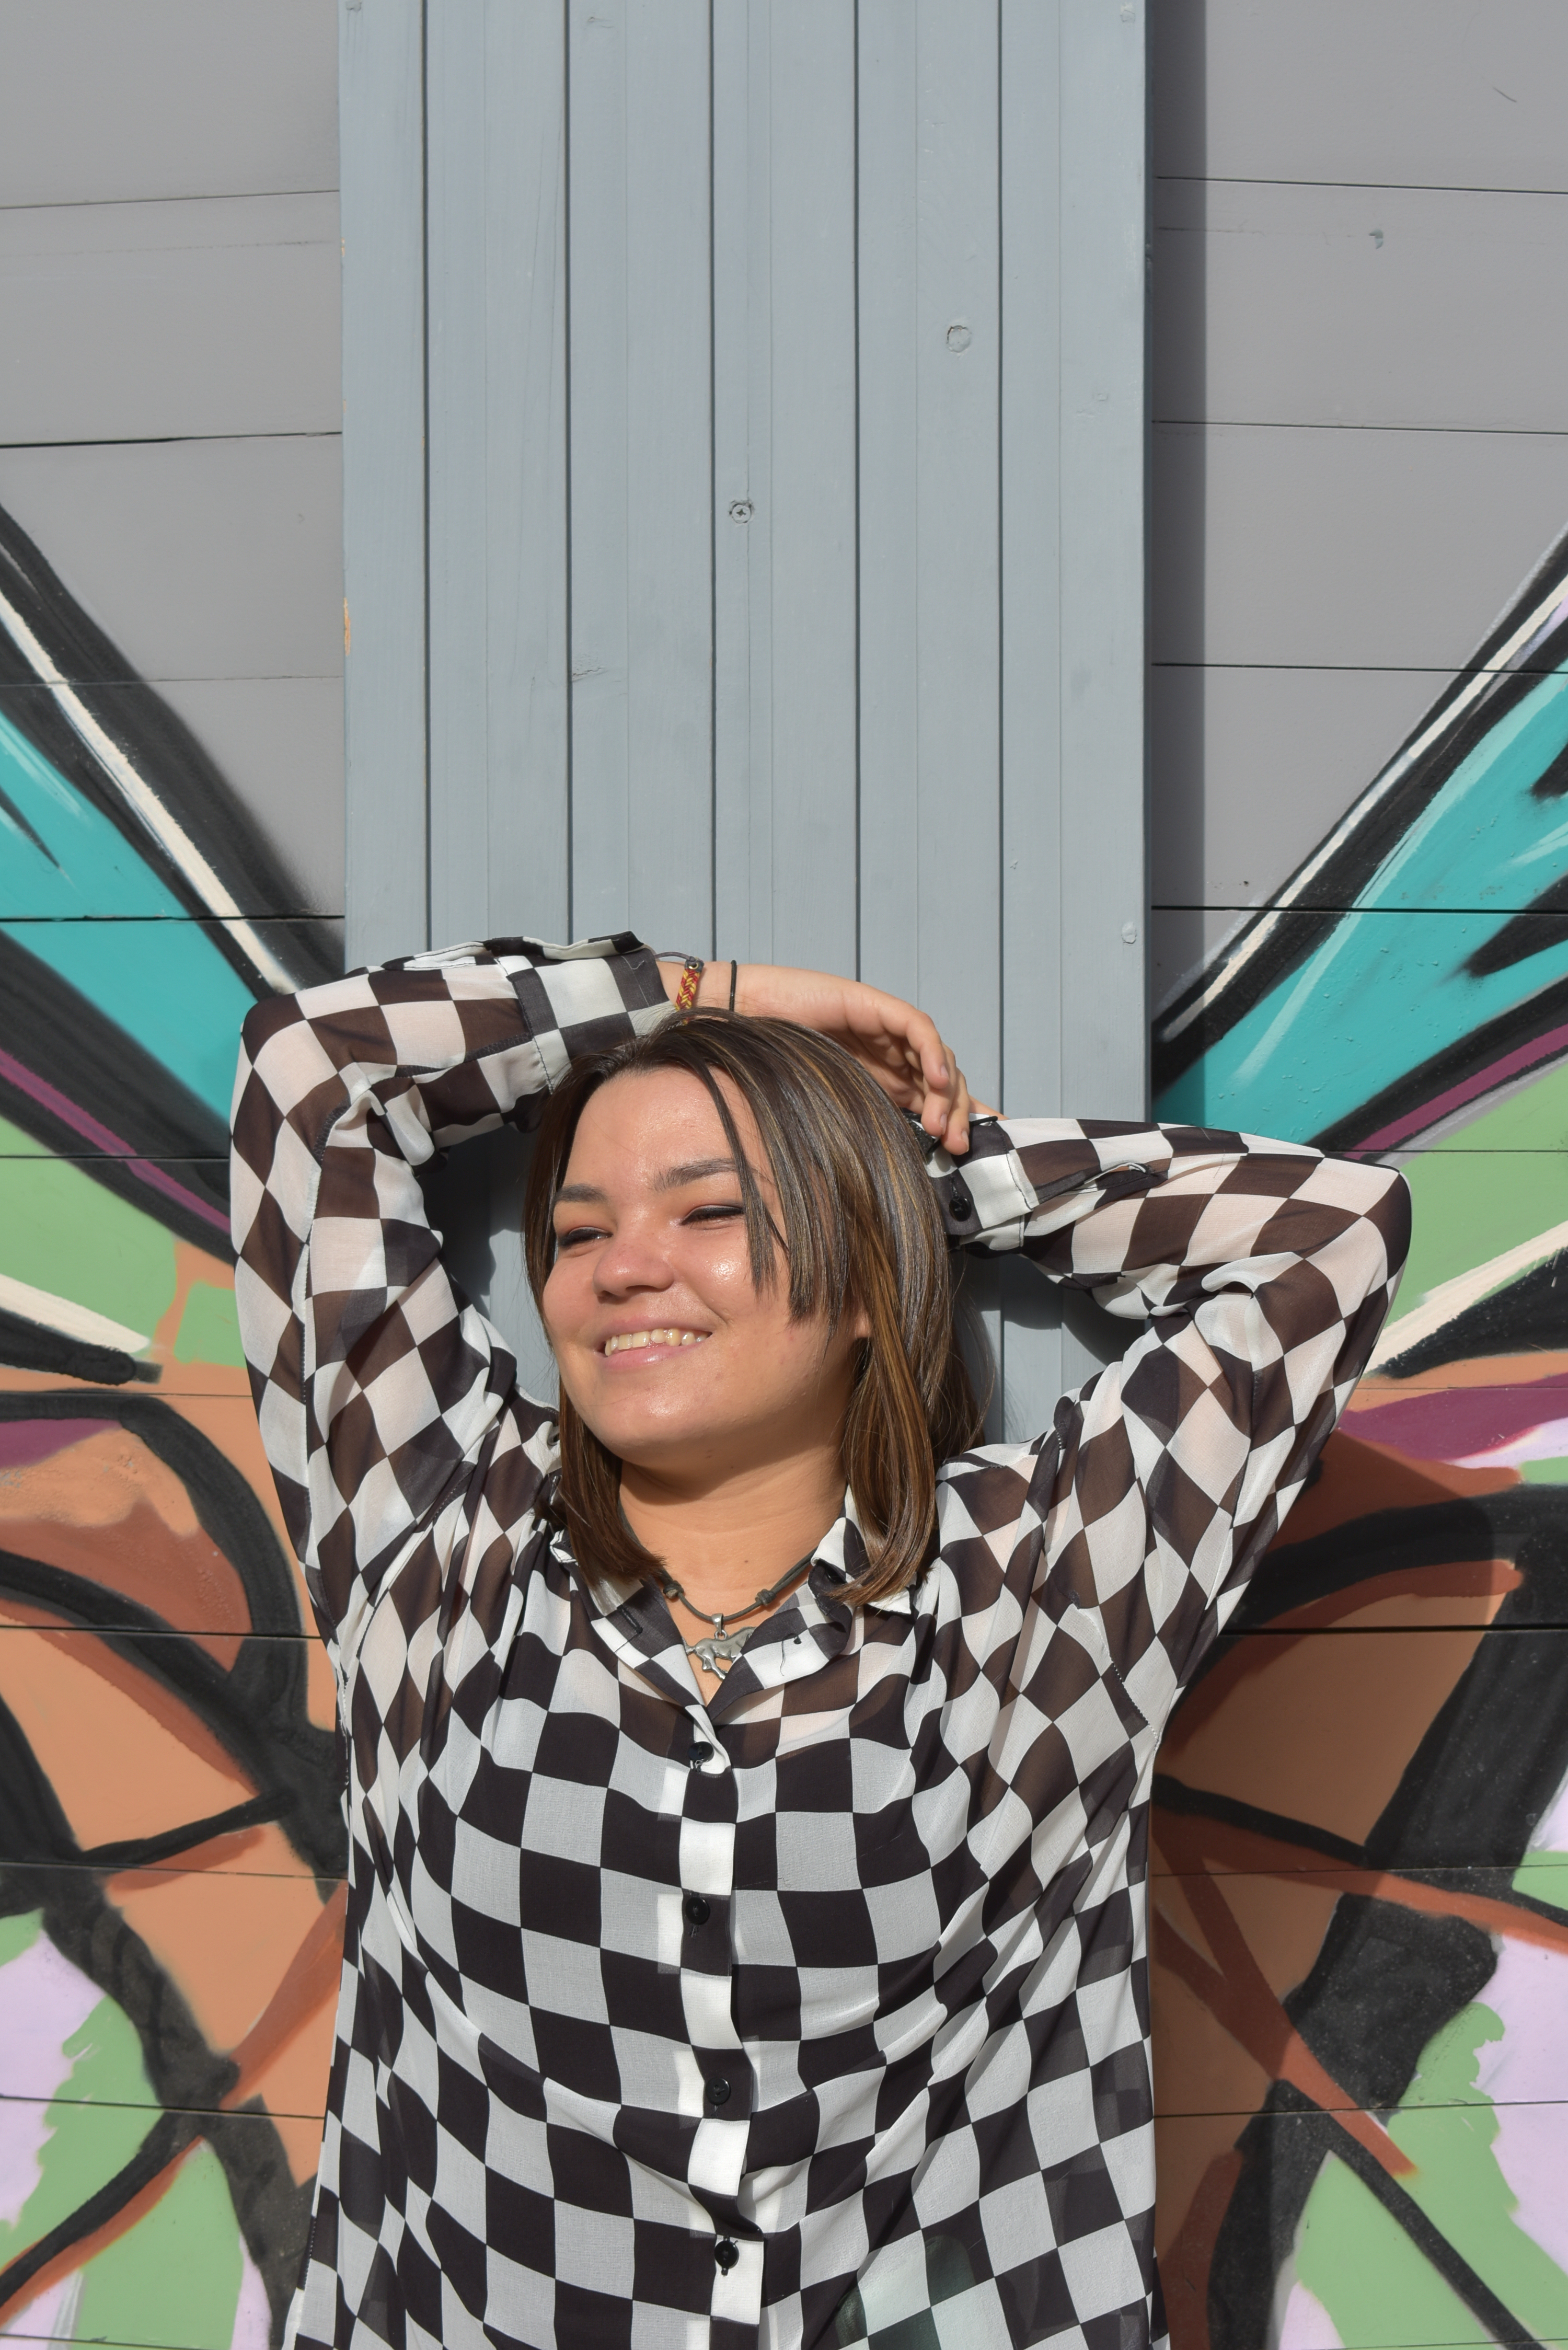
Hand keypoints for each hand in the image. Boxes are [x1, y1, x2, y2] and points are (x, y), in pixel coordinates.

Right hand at [661, 960, 987, 1153]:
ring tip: (941, 1126)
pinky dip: (931, 1052)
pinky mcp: (870, 1005)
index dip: (960, 1121)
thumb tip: (874, 1188)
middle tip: (955, 1148)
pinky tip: (935, 1080)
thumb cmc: (763, 1072)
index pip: (932, 1100)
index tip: (977, 1156)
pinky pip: (915, 1027)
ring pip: (936, 1057)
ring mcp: (882, 1030)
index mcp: (879, 1082)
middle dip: (957, 1115)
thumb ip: (852, 1135)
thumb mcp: (819, 1117)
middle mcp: (887, 1057)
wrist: (732, 1025)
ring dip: (947, 1093)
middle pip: (942, 1082)